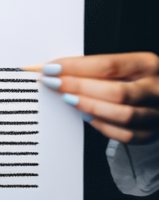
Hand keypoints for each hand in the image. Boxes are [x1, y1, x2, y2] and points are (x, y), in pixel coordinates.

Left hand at [29, 53, 158, 144]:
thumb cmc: (138, 77)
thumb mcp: (125, 64)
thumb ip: (98, 67)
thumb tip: (58, 70)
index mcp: (148, 64)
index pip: (108, 65)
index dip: (76, 67)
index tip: (51, 68)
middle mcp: (156, 88)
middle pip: (116, 92)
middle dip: (78, 88)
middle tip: (54, 84)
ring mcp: (158, 112)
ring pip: (122, 116)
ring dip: (89, 107)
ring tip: (68, 99)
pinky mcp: (154, 132)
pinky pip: (127, 135)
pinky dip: (103, 126)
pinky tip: (88, 116)